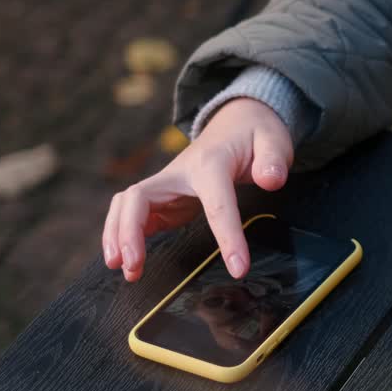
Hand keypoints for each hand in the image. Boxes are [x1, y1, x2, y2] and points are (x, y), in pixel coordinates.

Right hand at [102, 98, 292, 281]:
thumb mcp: (273, 140)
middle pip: (139, 197)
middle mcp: (181, 173)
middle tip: (132, 266)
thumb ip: (274, 159)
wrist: (237, 122)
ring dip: (117, 235)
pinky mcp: (164, 197)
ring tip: (121, 268)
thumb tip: (272, 179)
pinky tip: (127, 260)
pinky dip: (123, 235)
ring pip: (127, 205)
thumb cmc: (255, 134)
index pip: (217, 203)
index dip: (227, 236)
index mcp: (212, 164)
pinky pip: (134, 214)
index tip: (238, 268)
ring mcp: (168, 185)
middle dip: (130, 231)